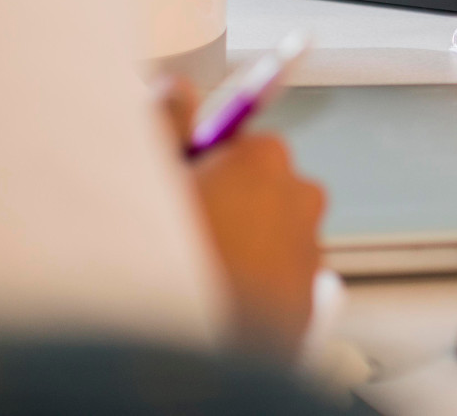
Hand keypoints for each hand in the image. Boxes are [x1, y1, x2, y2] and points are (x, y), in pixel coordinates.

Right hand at [161, 81, 328, 355]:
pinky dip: (253, 285)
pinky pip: (278, 280)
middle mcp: (300, 201)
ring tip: (193, 272)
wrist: (189, 367)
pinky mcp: (308, 307)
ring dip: (239, 244)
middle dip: (224, 199)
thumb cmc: (166, 266)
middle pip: (257, 184)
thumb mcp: (148, 175)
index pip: (238, 135)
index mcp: (264, 159)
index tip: (181, 176)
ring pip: (268, 234)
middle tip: (179, 228)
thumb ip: (163, 119)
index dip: (201, 157)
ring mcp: (308, 257)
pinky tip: (215, 298)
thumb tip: (175, 89)